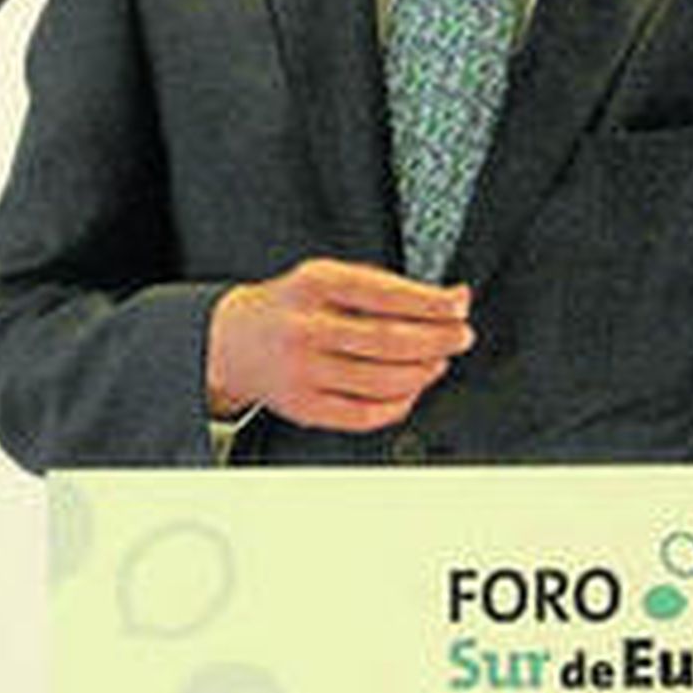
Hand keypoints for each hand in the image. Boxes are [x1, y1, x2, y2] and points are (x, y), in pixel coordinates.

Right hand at [205, 257, 474, 431]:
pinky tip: (410, 390)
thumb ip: (383, 287)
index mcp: (314, 284)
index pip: (386, 294)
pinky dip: (397, 404)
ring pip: (381, 380)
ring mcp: (303, 371)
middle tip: (461, 336)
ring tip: (438, 361)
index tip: (459, 305)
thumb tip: (449, 298)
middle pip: (389, 340)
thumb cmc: (290, 307)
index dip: (431, 302)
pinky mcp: (304, 407)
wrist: (231, 341)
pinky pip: (364, 414)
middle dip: (437, 339)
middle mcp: (306, 327)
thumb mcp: (326, 278)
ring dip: (422, 373)